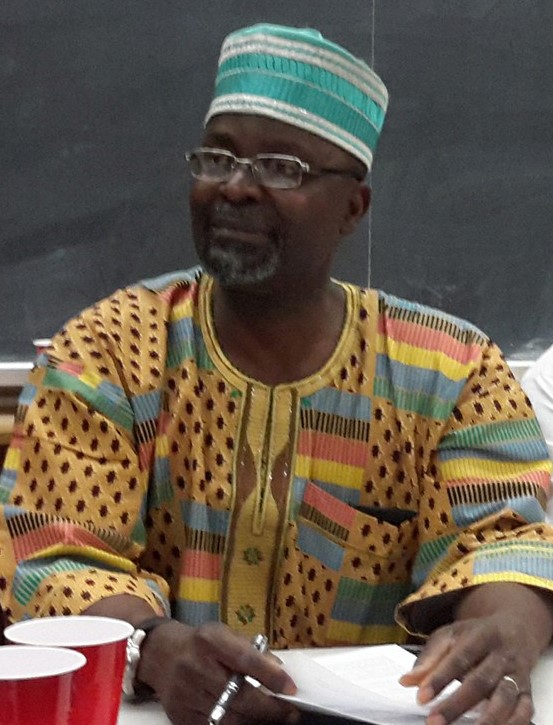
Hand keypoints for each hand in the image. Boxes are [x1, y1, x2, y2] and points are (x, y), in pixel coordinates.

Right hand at [138, 620, 298, 723]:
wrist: (160, 655)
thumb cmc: (200, 643)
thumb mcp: (225, 635)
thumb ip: (252, 650)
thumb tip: (280, 671)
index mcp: (210, 640)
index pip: (245, 660)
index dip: (271, 676)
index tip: (291, 688)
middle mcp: (195, 667)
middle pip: (239, 696)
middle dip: (270, 709)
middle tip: (290, 713)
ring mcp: (185, 695)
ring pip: (229, 718)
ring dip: (256, 722)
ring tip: (274, 720)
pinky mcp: (180, 716)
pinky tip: (249, 723)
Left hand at [400, 612, 534, 723]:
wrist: (515, 628)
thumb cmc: (477, 635)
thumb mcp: (451, 635)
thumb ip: (429, 658)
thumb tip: (406, 681)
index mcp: (479, 636)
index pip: (458, 658)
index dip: (439, 679)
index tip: (421, 697)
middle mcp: (500, 655)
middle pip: (479, 682)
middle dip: (456, 705)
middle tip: (435, 721)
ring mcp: (515, 674)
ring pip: (504, 698)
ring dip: (486, 719)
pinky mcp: (527, 692)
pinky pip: (525, 711)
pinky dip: (513, 723)